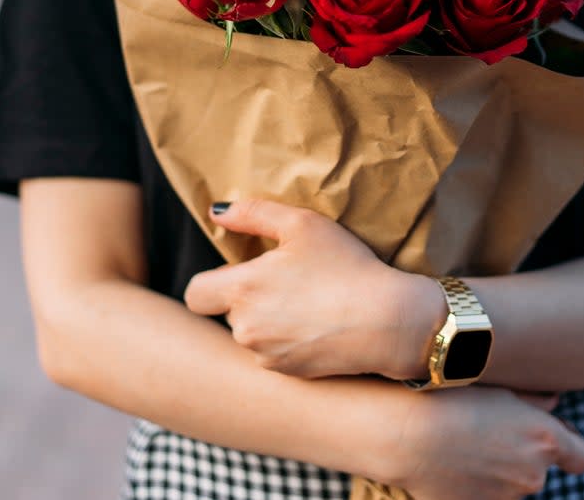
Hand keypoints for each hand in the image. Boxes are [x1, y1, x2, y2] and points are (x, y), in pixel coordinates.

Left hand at [184, 198, 444, 378]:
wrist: (387, 321)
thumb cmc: (345, 266)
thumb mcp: (301, 224)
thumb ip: (252, 213)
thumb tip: (215, 211)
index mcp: (242, 289)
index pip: (195, 293)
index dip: (210, 282)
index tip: (239, 273)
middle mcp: (245, 328)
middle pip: (226, 312)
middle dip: (246, 299)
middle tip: (286, 282)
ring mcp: (265, 355)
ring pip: (250, 335)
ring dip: (266, 321)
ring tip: (306, 303)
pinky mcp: (287, 373)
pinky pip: (272, 354)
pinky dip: (286, 341)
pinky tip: (316, 325)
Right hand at [380, 387, 583, 499]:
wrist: (406, 433)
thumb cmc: (453, 398)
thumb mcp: (501, 388)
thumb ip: (536, 400)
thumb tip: (553, 405)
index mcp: (545, 441)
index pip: (581, 457)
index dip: (568, 447)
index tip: (551, 437)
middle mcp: (533, 475)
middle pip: (539, 469)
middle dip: (522, 454)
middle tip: (491, 431)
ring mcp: (505, 497)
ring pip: (511, 483)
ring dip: (498, 468)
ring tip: (466, 444)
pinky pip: (485, 495)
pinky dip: (475, 482)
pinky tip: (452, 461)